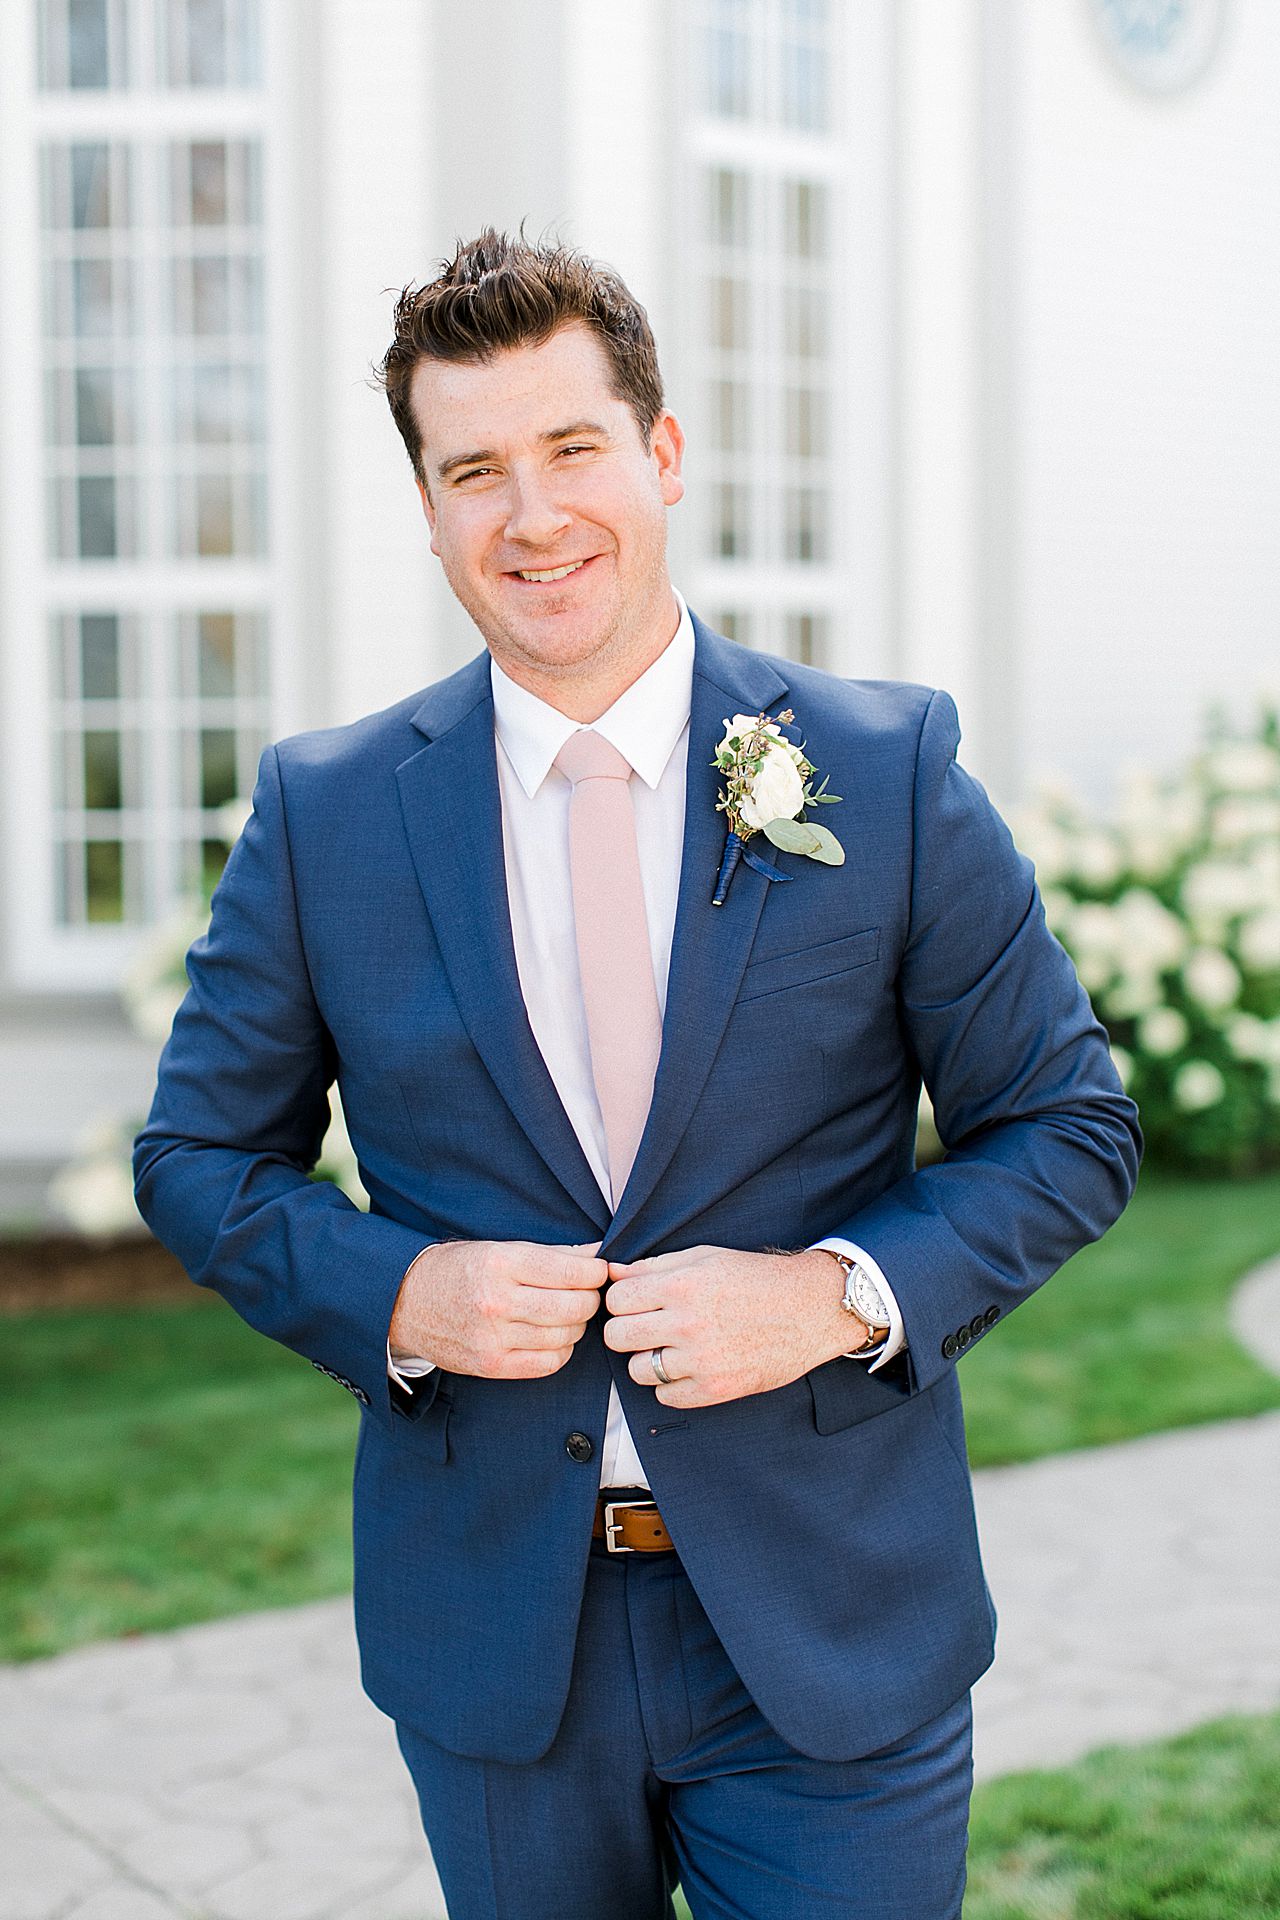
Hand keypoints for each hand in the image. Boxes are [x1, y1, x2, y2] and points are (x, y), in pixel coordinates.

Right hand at [390, 1240, 605, 1379]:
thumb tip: (597, 1254)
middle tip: (588, 1292)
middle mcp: (497, 1301)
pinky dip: (561, 1349)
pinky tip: (553, 1335)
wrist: (406, 1302)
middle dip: (591, 1298)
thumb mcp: (498, 1248)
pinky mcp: (491, 1364)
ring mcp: (493, 1337)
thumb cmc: (457, 1269)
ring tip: (567, 1312)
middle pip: (574, 1306)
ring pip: (565, 1335)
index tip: (599, 1270)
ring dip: (577, 1324)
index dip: (596, 1272)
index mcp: (500, 1263)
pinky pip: (549, 1362)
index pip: (571, 1271)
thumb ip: (550, 1253)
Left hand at [603, 1245, 866, 1407]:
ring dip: (647, 1359)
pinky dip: (671, 1384)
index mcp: (681, 1285)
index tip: (635, 1302)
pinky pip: (666, 1396)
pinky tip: (689, 1366)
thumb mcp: (706, 1257)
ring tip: (669, 1347)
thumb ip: (654, 1265)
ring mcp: (701, 1360)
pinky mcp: (716, 1388)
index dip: (621, 1300)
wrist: (811, 1308)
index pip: (615, 1299)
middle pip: (617, 1336)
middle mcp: (686, 1323)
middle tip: (646, 1326)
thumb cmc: (757, 1278)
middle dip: (626, 1330)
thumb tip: (611, 1270)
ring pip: (637, 1370)